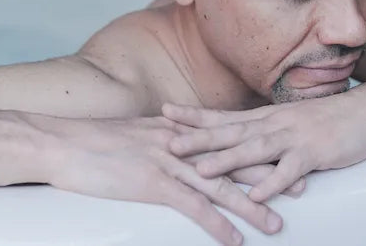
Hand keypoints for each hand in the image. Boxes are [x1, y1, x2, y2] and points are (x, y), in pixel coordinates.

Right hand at [45, 116, 289, 244]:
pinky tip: (234, 240)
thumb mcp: (134, 135)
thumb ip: (160, 141)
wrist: (62, 143)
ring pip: (221, 186)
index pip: (227, 141)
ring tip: (277, 223)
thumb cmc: (92, 143)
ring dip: (251, 206)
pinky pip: (192, 207)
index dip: (258, 150)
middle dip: (270, 173)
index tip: (285, 157)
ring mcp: (168, 162)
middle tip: (303, 185)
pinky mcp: (153, 182)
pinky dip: (216, 225)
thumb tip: (177, 151)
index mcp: (177, 131)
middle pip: (234, 160)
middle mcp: (180, 143)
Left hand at [163, 85, 365, 202]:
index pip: (223, 115)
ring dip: (226, 160)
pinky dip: (273, 183)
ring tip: (200, 170)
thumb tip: (239, 137)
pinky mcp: (314, 153)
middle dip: (198, 138)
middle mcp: (274, 124)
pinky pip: (290, 170)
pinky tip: (256, 195)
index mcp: (266, 117)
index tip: (164, 112)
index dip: (194, 115)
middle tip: (167, 143)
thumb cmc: (328, 119)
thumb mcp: (289, 121)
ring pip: (254, 149)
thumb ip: (265, 130)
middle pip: (229, 131)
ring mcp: (293, 137)